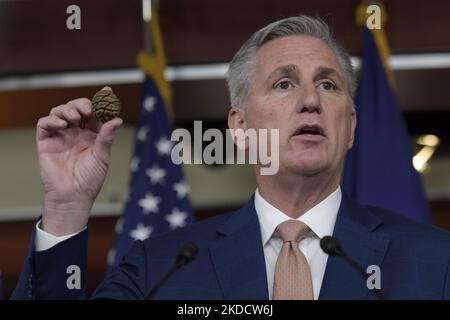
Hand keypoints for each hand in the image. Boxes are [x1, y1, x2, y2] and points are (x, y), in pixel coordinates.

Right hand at [37, 87, 122, 235]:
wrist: (74, 196)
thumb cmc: (90, 179)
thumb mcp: (102, 156)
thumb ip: (106, 137)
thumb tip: (117, 119)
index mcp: (93, 134)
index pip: (96, 113)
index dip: (101, 101)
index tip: (107, 91)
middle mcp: (76, 132)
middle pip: (77, 108)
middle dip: (82, 104)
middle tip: (88, 110)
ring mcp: (61, 135)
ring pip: (60, 111)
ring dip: (68, 109)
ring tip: (76, 119)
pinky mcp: (46, 141)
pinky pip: (44, 124)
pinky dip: (52, 119)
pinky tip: (62, 125)